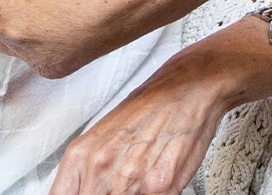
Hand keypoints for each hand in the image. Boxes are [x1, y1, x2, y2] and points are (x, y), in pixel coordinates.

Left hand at [50, 21, 271, 194]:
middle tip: (123, 184)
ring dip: (132, 193)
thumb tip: (81, 190)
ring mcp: (131, 179)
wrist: (191, 86)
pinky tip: (154, 182)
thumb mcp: (103, 135)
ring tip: (140, 180)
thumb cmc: (151, 105)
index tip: (87, 192)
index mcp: (81, 155)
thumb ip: (86, 171)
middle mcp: (101, 168)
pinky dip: (152, 194)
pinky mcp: (161, 186)